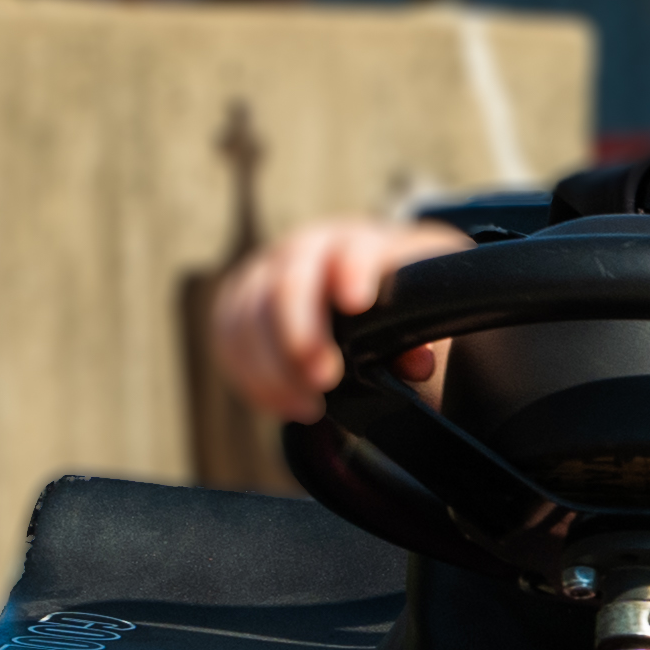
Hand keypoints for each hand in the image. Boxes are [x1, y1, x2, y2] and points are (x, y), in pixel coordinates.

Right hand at [205, 217, 465, 418]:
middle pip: (288, 283)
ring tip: (308, 407)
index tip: (357, 304)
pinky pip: (229, 335)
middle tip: (322, 380)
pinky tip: (281, 403)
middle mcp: (305, 249)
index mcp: (358, 242)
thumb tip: (418, 363)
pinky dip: (251, 376)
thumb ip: (420, 336)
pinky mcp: (238, 299)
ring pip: (250, 314)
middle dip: (300, 334)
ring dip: (273, 368)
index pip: (352, 249)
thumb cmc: (395, 299)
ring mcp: (265, 271)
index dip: (352, 272)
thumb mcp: (418, 310)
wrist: (356, 280)